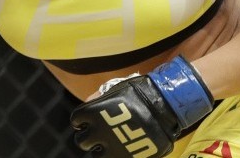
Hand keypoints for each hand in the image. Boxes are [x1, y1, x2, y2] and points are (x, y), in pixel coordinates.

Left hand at [69, 56, 213, 156]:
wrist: (163, 106)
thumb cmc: (138, 94)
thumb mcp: (114, 89)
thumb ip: (98, 97)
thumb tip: (87, 103)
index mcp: (92, 113)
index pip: (76, 121)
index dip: (80, 122)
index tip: (85, 123)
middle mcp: (98, 132)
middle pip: (82, 142)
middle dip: (88, 139)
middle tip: (96, 136)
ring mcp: (112, 147)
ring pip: (96, 155)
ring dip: (101, 150)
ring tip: (109, 145)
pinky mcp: (125, 157)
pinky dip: (116, 155)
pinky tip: (121, 149)